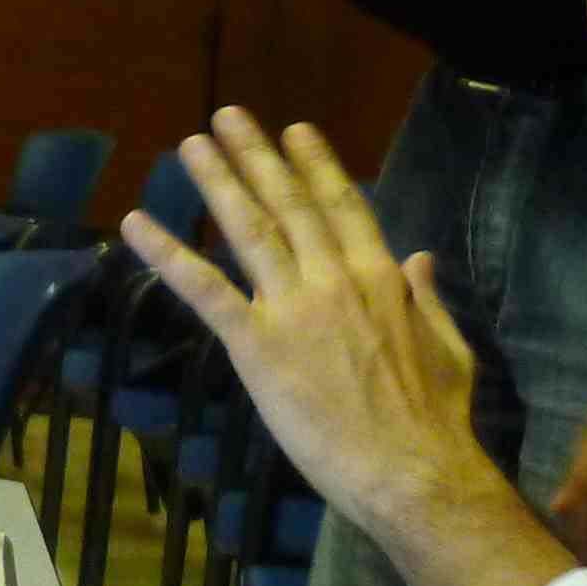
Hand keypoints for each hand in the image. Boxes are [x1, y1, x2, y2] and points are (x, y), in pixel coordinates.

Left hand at [118, 111, 490, 542]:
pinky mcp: (257, 345)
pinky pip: (205, 290)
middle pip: (290, 203)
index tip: (295, 131)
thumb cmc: (434, 420)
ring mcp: (293, 308)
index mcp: (381, 277)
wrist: (412, 469)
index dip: (315, 165)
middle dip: (257, 156)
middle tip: (228, 116)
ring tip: (191, 144)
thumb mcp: (449, 347)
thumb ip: (428, 298)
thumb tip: (420, 257)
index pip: (342, 206)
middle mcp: (334, 278)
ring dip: (216, 182)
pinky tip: (137, 225)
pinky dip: (168, 254)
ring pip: (249, 229)